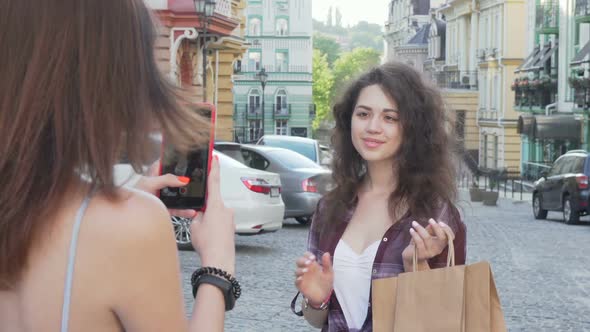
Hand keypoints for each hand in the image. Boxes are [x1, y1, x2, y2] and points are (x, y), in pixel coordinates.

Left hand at [134, 164, 196, 218]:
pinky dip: (185, 210)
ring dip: (188, 197)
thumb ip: (167, 179)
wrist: (127, 214)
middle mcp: (161, 183)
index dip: (178, 159)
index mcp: (155, 172)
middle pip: (177, 179)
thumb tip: (183, 179)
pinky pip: (178, 208)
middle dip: (188, 180)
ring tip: (198, 197)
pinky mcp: (165, 207)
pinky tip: (191, 211)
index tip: (191, 159)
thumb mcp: (150, 183)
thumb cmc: (132, 195)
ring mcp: (164, 195)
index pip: (168, 162)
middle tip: (199, 180)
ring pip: (179, 194)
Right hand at [190, 156, 235, 274]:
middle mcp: (226, 209)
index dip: (214, 168)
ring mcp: (230, 218)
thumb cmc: (208, 243)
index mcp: (215, 205)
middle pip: (212, 202)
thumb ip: (197, 214)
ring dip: (208, 220)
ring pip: (215, 213)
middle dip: (203, 210)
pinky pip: (219, 222)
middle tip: (199, 224)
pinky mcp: (231, 226)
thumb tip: (200, 211)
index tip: (214, 157)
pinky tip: (209, 237)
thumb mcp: (195, 225)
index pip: (214, 181)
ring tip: (204, 234)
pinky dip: (213, 227)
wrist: (220, 260)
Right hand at [294, 252, 333, 306]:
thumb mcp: (329, 273)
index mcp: (312, 264)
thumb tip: (326, 253)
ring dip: (300, 269)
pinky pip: (296, 281)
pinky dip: (297, 280)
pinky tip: (301, 279)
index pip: (307, 256)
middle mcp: (306, 269)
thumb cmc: (326, 283)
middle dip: (302, 260)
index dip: (308, 255)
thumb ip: (327, 264)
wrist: (324, 296)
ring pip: (297, 270)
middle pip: (299, 261)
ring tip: (306, 270)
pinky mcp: (300, 285)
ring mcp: (302, 277)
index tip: (313, 258)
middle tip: (308, 263)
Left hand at [402, 219, 453, 269]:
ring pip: (427, 237)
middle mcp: (438, 249)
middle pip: (442, 238)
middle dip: (437, 227)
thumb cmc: (419, 243)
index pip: (450, 237)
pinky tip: (411, 230)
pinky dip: (414, 234)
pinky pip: (419, 242)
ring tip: (414, 223)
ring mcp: (430, 253)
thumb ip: (431, 229)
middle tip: (430, 219)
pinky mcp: (421, 254)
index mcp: (441, 244)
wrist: (411, 257)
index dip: (447, 229)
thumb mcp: (426, 235)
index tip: (440, 222)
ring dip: (420, 228)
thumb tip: (433, 223)